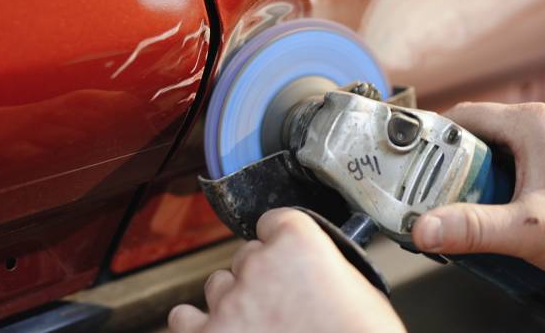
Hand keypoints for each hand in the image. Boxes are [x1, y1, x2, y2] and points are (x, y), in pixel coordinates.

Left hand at [168, 208, 404, 332]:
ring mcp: (230, 302)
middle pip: (247, 256)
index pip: (274, 222)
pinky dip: (199, 325)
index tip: (284, 255)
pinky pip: (184, 319)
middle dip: (261, 277)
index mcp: (298, 245)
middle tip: (281, 306)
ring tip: (258, 326)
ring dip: (234, 300)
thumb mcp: (360, 293)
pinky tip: (220, 332)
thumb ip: (325, 268)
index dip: (281, 242)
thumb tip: (314, 272)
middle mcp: (258, 265)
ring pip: (218, 284)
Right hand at [412, 102, 544, 272]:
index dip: (431, 140)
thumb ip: (474, 228)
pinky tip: (497, 215)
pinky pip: (514, 169)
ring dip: (475, 183)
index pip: (462, 117)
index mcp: (531, 123)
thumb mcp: (530, 229)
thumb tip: (424, 229)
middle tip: (435, 197)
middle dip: (452, 169)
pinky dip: (498, 189)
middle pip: (476, 137)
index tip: (410, 164)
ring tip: (465, 210)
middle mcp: (541, 126)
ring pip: (495, 155)